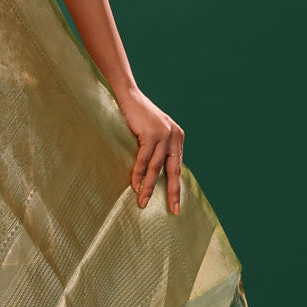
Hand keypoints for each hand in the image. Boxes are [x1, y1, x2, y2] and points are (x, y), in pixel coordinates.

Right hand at [116, 86, 184, 214]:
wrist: (129, 95)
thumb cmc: (137, 116)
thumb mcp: (153, 132)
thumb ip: (158, 148)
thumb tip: (155, 172)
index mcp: (178, 137)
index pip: (178, 166)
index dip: (176, 186)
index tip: (175, 203)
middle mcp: (174, 136)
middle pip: (173, 170)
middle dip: (172, 192)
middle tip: (173, 210)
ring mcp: (164, 134)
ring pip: (156, 167)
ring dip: (149, 186)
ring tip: (143, 202)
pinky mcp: (151, 133)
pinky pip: (144, 159)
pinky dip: (139, 174)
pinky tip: (135, 186)